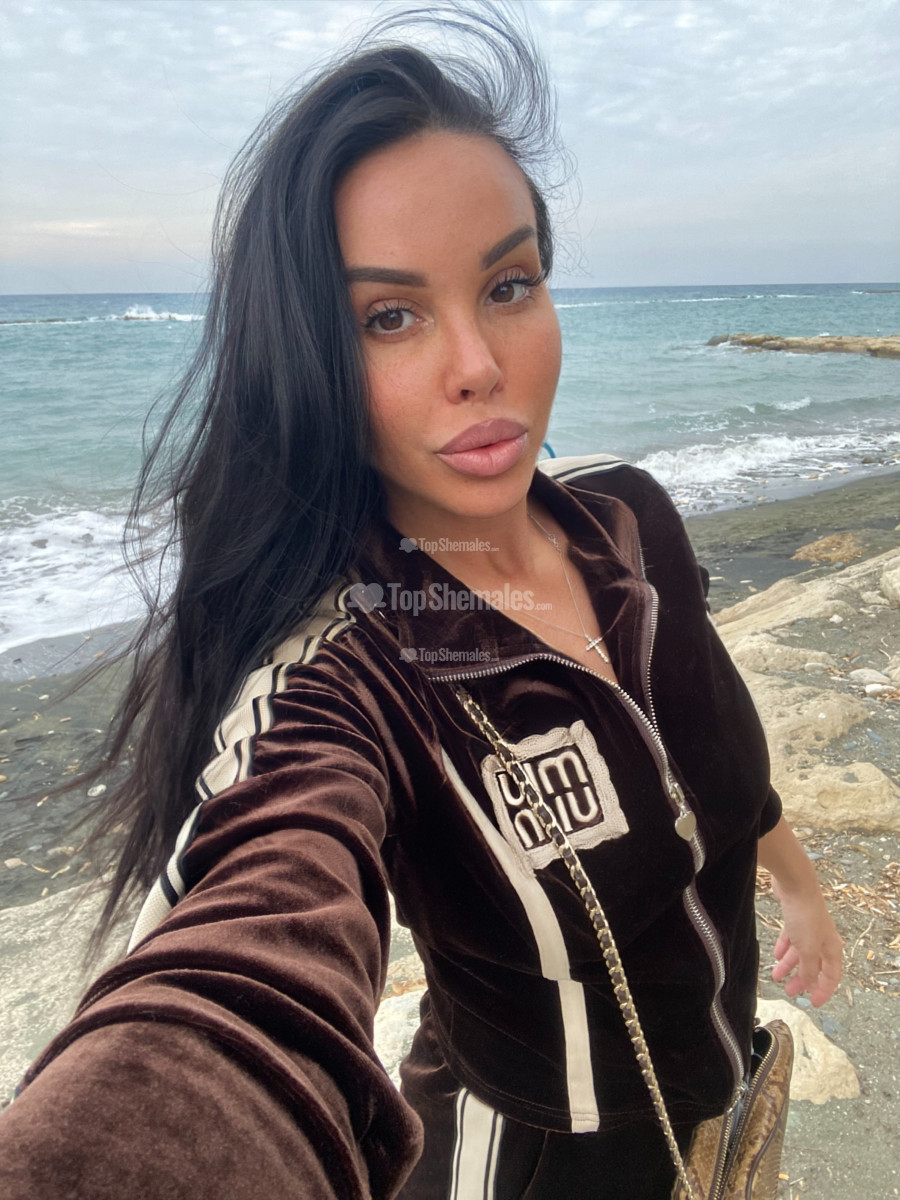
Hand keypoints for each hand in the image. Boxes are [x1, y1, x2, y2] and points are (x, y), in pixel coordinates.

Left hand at [770, 877, 843, 1006]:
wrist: (796, 884)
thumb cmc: (805, 916)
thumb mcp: (807, 948)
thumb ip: (808, 968)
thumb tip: (809, 983)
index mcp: (831, 947)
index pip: (831, 975)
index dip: (824, 990)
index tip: (814, 1003)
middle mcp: (823, 938)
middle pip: (814, 965)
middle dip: (802, 980)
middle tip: (790, 992)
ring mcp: (809, 928)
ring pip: (800, 952)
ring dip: (789, 965)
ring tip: (775, 975)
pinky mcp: (795, 917)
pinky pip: (791, 938)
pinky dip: (784, 948)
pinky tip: (776, 955)